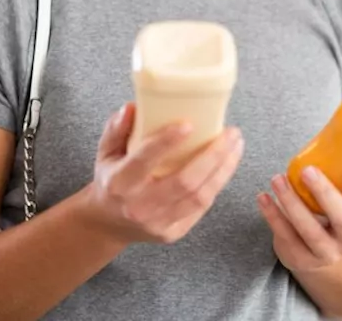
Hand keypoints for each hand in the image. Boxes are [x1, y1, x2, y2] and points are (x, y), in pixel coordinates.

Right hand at [82, 102, 243, 245]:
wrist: (108, 224)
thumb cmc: (110, 181)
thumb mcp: (105, 152)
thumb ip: (116, 129)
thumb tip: (132, 108)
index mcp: (119, 183)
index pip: (144, 160)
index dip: (166, 142)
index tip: (189, 124)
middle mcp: (139, 206)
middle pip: (184, 181)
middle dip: (213, 156)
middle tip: (231, 133)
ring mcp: (158, 223)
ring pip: (199, 197)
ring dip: (223, 170)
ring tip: (235, 146)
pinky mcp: (173, 232)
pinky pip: (201, 208)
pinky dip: (216, 185)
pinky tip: (226, 165)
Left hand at [257, 163, 341, 273]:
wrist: (316, 251)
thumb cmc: (328, 207)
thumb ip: (339, 167)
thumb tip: (336, 119)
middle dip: (325, 194)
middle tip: (307, 171)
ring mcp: (327, 252)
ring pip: (310, 230)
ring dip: (292, 203)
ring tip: (276, 179)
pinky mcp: (301, 259)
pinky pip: (286, 237)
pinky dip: (272, 216)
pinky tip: (262, 197)